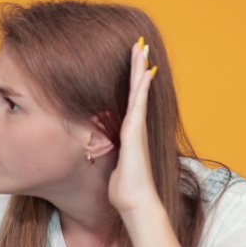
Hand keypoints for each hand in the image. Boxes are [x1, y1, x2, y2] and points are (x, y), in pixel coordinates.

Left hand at [108, 38, 160, 214]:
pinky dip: (142, 86)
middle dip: (138, 67)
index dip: (133, 80)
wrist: (135, 201)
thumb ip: (110, 154)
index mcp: (130, 132)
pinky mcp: (135, 132)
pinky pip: (139, 103)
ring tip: (141, 48)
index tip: (135, 62)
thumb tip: (100, 152)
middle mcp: (136, 127)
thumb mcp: (113, 165)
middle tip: (140, 45)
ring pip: (139, 92)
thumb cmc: (124, 188)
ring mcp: (137, 128)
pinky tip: (145, 70)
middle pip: (138, 90)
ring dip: (140, 69)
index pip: (132, 100)